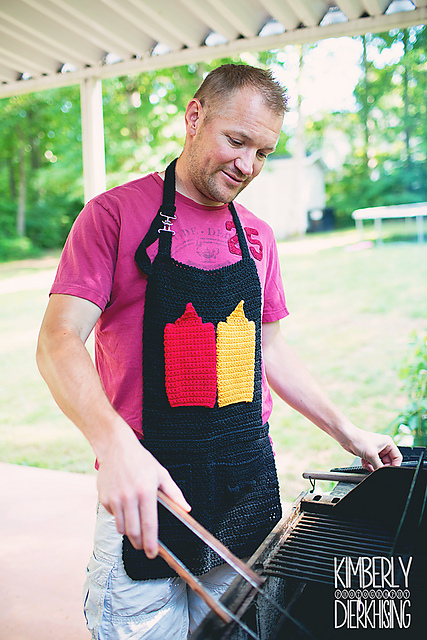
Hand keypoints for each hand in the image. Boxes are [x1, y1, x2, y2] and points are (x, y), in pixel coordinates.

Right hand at [96, 424, 190, 558]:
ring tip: (135, 523)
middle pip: (133, 532)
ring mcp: (115, 498)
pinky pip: (113, 516)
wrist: (116, 447)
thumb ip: (174, 493)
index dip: (151, 543)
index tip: (152, 553)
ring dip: (129, 531)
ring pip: (121, 528)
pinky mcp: (104, 499)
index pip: (149, 525)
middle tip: (144, 546)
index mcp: (146, 492)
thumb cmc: (141, 460)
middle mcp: (129, 497)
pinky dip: (119, 517)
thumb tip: (186, 509)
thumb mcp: (161, 474)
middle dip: (140, 543)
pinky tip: (124, 505)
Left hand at [344, 428, 402, 471]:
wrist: (346, 437)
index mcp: (388, 443)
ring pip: (378, 464)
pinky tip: (364, 462)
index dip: (394, 466)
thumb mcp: (372, 455)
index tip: (388, 472)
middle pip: (387, 462)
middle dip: (380, 467)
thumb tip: (383, 474)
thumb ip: (379, 466)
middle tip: (376, 469)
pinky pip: (372, 463)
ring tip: (368, 465)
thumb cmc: (359, 439)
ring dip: (373, 466)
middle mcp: (383, 446)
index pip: (397, 457)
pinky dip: (368, 465)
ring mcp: (375, 450)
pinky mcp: (368, 453)